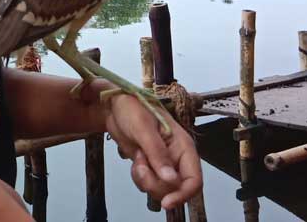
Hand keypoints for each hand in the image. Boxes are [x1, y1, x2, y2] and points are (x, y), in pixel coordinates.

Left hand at [103, 93, 201, 209]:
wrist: (114, 105)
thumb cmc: (132, 108)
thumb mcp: (143, 129)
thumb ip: (157, 154)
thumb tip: (172, 181)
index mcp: (183, 147)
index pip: (194, 180)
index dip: (183, 194)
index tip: (166, 203)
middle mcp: (177, 158)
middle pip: (176, 189)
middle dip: (156, 184)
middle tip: (141, 165)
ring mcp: (163, 164)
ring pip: (161, 189)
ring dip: (146, 180)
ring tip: (137, 159)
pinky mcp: (150, 166)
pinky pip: (148, 184)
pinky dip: (139, 178)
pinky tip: (135, 161)